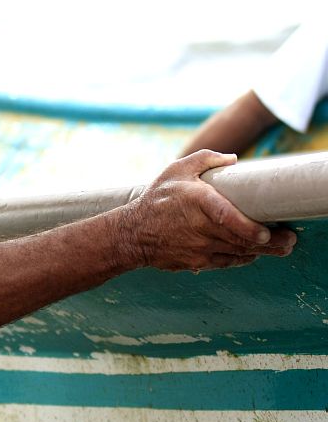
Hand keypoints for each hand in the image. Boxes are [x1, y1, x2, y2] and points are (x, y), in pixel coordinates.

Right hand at [117, 150, 294, 271]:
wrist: (133, 233)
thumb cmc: (156, 199)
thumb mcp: (176, 170)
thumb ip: (206, 159)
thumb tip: (233, 159)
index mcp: (198, 203)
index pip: (230, 220)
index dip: (252, 230)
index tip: (266, 233)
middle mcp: (201, 229)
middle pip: (243, 241)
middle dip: (270, 244)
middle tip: (288, 240)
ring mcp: (200, 248)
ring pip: (239, 253)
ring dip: (262, 253)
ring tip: (280, 248)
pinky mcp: (198, 261)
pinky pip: (227, 262)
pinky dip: (242, 258)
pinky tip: (252, 253)